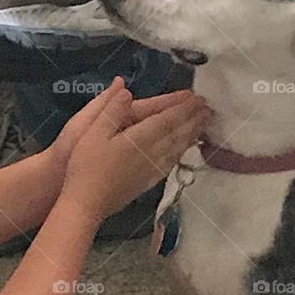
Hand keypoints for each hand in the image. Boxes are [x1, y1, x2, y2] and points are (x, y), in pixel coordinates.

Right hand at [61, 79, 211, 220]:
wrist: (86, 204)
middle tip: (209, 108)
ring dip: (191, 135)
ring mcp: (150, 169)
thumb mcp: (92, 132)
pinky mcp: (147, 182)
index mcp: (138, 138)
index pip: (166, 119)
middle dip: (193, 119)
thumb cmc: (85, 166)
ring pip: (177, 149)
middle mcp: (150, 153)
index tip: (197, 97)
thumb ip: (111, 111)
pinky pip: (169, 164)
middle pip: (177, 133)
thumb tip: (126, 90)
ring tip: (204, 125)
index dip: (182, 107)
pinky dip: (180, 154)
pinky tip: (183, 151)